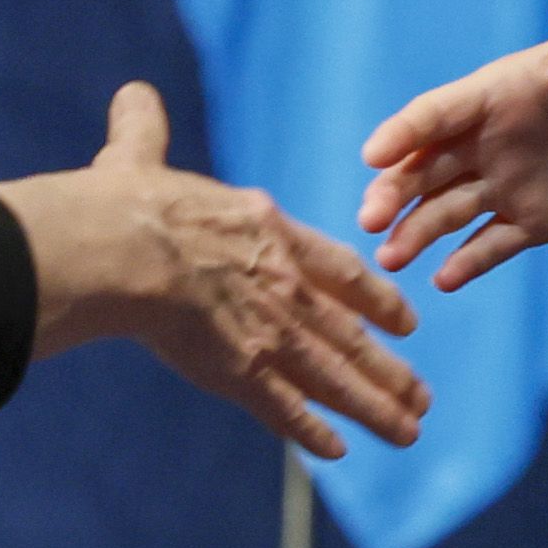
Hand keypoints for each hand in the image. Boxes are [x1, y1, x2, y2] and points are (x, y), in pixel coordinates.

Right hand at [0, 84, 429, 458]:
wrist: (124, 249)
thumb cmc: (130, 202)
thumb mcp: (142, 157)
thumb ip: (144, 132)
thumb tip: (132, 95)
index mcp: (269, 232)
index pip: (340, 270)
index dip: (378, 299)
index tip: (407, 322)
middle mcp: (284, 285)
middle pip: (350, 335)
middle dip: (390, 371)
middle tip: (423, 398)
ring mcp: (268, 331)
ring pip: (335, 378)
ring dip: (375, 407)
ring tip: (409, 432)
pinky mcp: (240, 371)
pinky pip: (286, 408)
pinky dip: (313, 432)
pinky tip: (337, 452)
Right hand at [356, 0, 547, 289]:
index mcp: (498, 92)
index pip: (438, 112)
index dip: (404, 130)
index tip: (373, 152)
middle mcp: (490, 138)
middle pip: (428, 166)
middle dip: (395, 190)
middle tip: (369, 219)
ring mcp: (508, 181)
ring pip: (448, 209)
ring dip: (416, 232)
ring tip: (391, 260)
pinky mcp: (534, 219)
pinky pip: (492, 243)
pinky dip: (468, 261)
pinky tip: (444, 281)